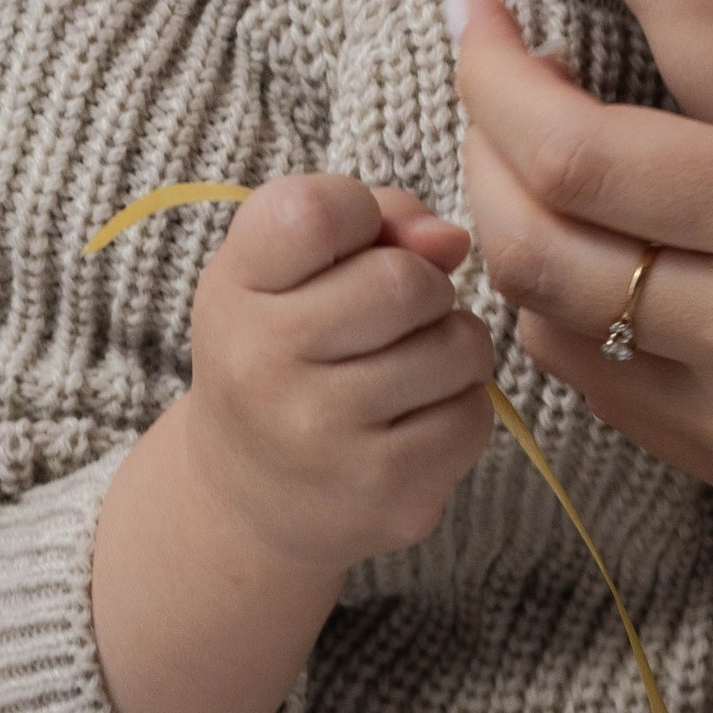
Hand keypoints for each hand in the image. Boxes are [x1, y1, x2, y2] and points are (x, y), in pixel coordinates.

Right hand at [93, 178, 493, 712]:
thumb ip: (366, 219)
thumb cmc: (276, 353)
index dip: (356, 216)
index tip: (342, 245)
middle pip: (411, 281)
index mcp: (235, 292)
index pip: (319, 207)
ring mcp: (326, 448)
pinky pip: (476, 422)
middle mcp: (266, 373)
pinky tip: (403, 429)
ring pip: (459, 349)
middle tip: (378, 321)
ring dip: (445, 352)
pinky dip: (459, 417)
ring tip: (388, 376)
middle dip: (416, 290)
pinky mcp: (388, 505)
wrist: (241, 504)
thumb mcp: (280, 270)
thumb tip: (450, 236)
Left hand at [456, 0, 712, 574]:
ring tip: (524, 148)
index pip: (589, 153)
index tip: (477, 8)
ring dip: (508, 233)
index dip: (497, 75)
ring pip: (551, 329)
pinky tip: (592, 260)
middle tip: (486, 62)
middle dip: (474, 139)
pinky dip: (560, 324)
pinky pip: (607, 404)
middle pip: (534, 240)